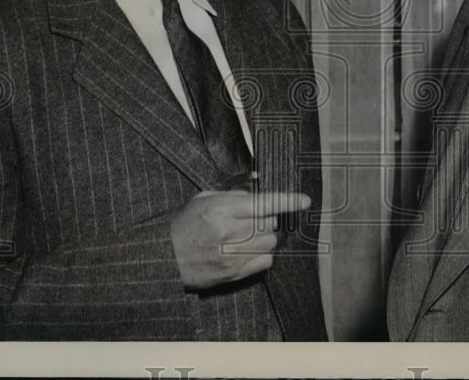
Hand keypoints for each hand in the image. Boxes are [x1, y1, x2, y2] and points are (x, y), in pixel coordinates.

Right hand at [169, 190, 309, 290]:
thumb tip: (259, 194)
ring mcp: (232, 255)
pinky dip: (262, 255)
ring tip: (245, 237)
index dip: (288, 201)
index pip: (263, 203)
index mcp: (221, 209)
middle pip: (269, 223)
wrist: (163, 257)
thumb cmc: (184, 224)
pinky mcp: (233, 273)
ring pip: (270, 242)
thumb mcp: (203, 199)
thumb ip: (233, 195)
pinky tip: (247, 251)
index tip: (305, 201)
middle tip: (250, 222)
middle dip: (265, 220)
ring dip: (263, 238)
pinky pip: (265, 261)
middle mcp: (229, 231)